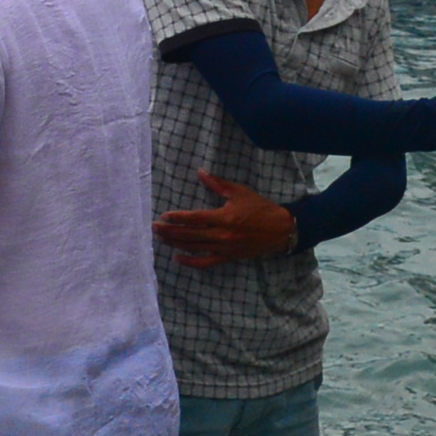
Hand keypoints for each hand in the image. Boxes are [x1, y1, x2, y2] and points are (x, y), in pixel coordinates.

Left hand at [153, 172, 299, 266]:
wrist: (280, 230)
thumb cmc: (260, 208)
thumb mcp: (239, 192)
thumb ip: (217, 184)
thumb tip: (200, 172)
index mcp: (224, 218)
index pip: (195, 219)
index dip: (178, 218)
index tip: (164, 216)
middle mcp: (222, 235)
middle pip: (189, 235)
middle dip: (170, 232)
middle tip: (154, 228)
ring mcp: (224, 248)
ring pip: (194, 249)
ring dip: (175, 244)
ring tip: (161, 239)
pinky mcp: (228, 257)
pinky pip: (205, 263)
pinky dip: (190, 262)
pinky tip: (177, 258)